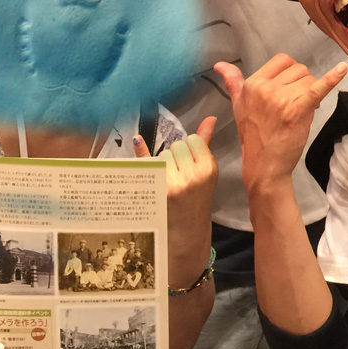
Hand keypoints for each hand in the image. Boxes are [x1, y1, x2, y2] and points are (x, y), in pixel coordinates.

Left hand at [135, 116, 218, 242]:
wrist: (186, 231)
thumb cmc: (197, 199)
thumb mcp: (206, 173)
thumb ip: (206, 143)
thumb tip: (210, 117)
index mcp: (208, 169)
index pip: (193, 140)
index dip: (190, 149)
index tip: (191, 164)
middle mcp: (191, 175)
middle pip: (177, 145)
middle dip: (176, 155)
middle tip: (180, 174)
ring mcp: (172, 184)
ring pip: (163, 154)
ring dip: (164, 162)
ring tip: (170, 181)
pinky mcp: (155, 190)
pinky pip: (146, 161)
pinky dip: (141, 151)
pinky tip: (137, 141)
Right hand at [214, 54, 347, 192]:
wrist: (264, 165)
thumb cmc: (253, 135)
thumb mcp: (238, 105)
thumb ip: (232, 82)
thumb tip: (220, 65)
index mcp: (253, 84)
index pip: (281, 61)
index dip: (289, 73)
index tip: (288, 89)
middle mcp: (266, 88)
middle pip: (298, 69)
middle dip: (301, 83)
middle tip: (295, 103)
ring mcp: (283, 99)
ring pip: (309, 80)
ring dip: (310, 92)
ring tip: (302, 110)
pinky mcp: (299, 110)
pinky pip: (318, 89)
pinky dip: (332, 78)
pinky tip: (343, 69)